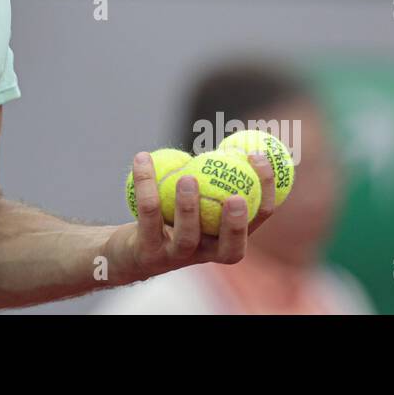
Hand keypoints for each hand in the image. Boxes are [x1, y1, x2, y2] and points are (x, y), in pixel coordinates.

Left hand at [116, 150, 276, 278]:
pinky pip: (148, 214)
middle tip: (235, 196)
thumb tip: (233, 138)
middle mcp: (206, 253)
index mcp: (226, 237)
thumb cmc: (170, 214)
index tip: (257, 155)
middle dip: (236, 225)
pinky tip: (143, 158)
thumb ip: (214, 176)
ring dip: (189, 207)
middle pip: (231, 249)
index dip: (265, 190)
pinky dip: (146, 183)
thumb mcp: (197, 196)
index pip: (257, 219)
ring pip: (187, 237)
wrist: (128, 249)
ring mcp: (176, 257)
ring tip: (188, 178)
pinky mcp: (147, 252)